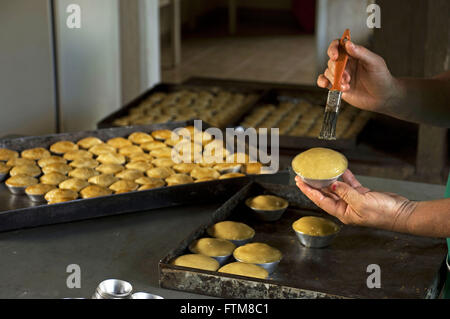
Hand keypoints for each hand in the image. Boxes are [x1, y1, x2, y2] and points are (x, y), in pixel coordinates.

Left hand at [295, 170, 417, 232]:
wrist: (402, 213)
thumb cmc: (383, 214)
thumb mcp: (361, 203)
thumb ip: (345, 193)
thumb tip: (331, 185)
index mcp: (342, 212)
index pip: (320, 200)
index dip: (308, 191)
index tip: (299, 182)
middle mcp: (345, 207)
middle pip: (325, 194)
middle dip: (314, 184)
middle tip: (303, 175)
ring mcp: (354, 200)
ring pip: (336, 188)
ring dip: (328, 179)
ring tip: (318, 171)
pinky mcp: (362, 194)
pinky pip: (350, 184)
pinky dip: (345, 176)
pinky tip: (340, 169)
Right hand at [317, 40, 399, 114]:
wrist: (382, 97)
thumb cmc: (381, 78)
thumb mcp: (374, 62)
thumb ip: (361, 52)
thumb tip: (348, 44)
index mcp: (354, 54)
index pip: (339, 45)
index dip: (333, 49)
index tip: (335, 56)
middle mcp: (346, 63)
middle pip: (332, 61)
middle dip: (337, 70)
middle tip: (347, 77)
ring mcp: (341, 75)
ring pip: (328, 72)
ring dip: (334, 79)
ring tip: (346, 85)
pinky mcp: (337, 86)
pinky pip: (324, 81)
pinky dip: (322, 82)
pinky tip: (326, 85)